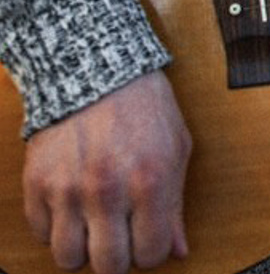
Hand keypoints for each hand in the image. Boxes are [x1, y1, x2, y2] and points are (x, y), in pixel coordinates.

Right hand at [23, 70, 190, 273]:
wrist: (98, 69)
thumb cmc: (145, 106)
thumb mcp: (177, 146)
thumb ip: (176, 203)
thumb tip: (178, 250)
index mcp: (150, 180)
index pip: (152, 253)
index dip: (153, 251)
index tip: (149, 238)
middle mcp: (108, 190)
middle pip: (108, 267)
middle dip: (118, 258)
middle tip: (120, 237)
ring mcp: (68, 189)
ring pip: (69, 259)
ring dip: (83, 248)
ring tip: (94, 225)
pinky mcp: (37, 184)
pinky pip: (41, 235)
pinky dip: (55, 229)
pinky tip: (71, 206)